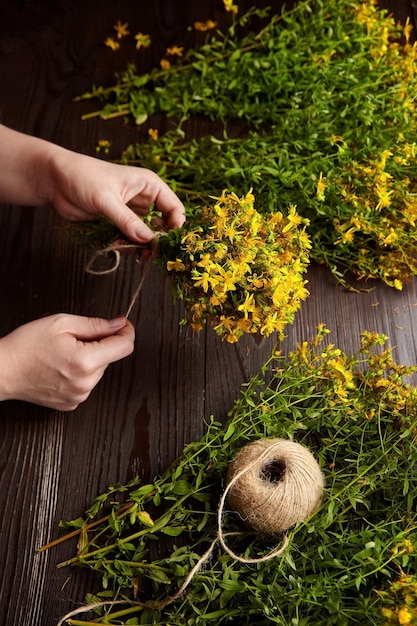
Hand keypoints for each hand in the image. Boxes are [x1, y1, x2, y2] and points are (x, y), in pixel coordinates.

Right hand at [0, 314, 134, 410]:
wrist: (2, 371)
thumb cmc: (26, 345)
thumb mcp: (62, 323)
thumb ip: (96, 324)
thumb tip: (119, 324)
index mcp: (86, 361)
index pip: (125, 346)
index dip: (126, 331)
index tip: (121, 324)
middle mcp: (86, 383)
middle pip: (110, 357)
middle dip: (100, 344)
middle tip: (74, 338)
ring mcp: (79, 396)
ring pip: (99, 370)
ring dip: (90, 359)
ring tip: (63, 354)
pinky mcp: (72, 404)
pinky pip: (87, 383)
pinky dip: (80, 373)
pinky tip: (60, 368)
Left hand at [49, 150, 185, 242]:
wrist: (56, 181)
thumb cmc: (83, 177)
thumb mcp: (107, 199)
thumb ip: (127, 220)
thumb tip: (147, 240)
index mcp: (149, 185)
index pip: (174, 207)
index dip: (176, 226)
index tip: (168, 243)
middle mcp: (144, 198)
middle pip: (163, 225)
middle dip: (157, 240)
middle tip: (149, 254)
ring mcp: (131, 212)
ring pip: (146, 235)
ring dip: (140, 245)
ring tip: (126, 249)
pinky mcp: (118, 223)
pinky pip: (130, 238)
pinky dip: (127, 245)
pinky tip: (115, 245)